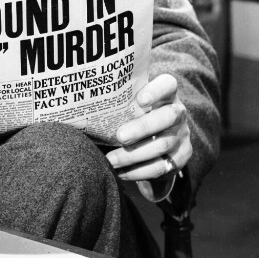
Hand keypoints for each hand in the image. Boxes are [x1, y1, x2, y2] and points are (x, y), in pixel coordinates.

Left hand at [107, 73, 189, 201]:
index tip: (139, 99)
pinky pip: (161, 167)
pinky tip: (120, 173)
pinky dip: (138, 171)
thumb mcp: (130, 105)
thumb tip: (76, 104)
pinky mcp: (180, 158)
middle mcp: (178, 112)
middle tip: (119, 136)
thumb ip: (116, 101)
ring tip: (111, 160)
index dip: (156, 91)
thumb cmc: (133, 115)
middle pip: (168, 117)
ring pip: (163, 144)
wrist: (157, 139)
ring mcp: (182, 136)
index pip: (168, 84)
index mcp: (166, 94)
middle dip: (142, 127)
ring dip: (134, 154)